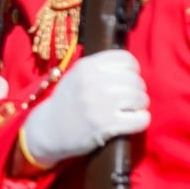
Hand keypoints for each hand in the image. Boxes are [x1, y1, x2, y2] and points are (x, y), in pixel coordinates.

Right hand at [22, 50, 149, 167]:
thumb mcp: (76, 76)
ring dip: (140, 106)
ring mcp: (100, 103)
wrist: (48, 129)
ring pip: (140, 98)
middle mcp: (94, 81)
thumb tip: (130, 68)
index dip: (132, 70)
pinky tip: (132, 122)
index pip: (126, 59)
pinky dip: (141, 120)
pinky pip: (140, 119)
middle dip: (137, 90)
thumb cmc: (66, 102)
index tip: (127, 80)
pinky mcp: (106, 125)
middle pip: (135, 80)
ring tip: (131, 110)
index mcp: (87, 66)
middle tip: (131, 100)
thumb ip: (99, 68)